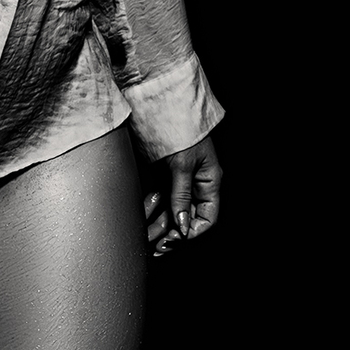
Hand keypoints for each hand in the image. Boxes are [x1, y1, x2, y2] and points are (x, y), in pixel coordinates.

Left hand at [141, 131, 221, 258]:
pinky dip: (149, 210)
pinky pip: (156, 200)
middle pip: (186, 218)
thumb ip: (181, 195)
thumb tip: (182, 227)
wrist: (158, 104)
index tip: (176, 237)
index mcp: (208, 181)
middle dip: (172, 233)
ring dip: (157, 225)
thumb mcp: (182, 164)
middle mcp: (194, 184)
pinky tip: (140, 216)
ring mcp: (176, 181)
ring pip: (169, 212)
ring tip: (145, 235)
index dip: (193, 231)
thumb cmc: (179, 129)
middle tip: (156, 245)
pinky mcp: (160, 176)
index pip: (207, 218)